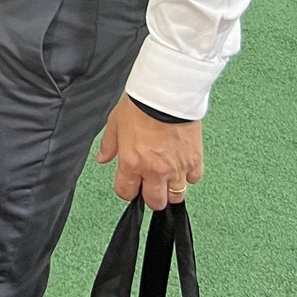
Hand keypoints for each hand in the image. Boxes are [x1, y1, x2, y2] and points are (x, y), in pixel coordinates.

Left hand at [97, 96, 203, 211]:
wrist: (166, 95)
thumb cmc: (140, 105)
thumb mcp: (115, 122)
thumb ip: (109, 145)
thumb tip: (102, 158)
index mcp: (132, 163)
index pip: (126, 193)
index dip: (126, 190)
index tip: (128, 184)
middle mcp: (155, 171)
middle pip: (155, 202)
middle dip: (150, 196)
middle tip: (149, 183)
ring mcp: (176, 168)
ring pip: (176, 196)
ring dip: (170, 189)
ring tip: (166, 176)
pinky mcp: (194, 161)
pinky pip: (193, 179)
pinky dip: (188, 175)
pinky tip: (181, 164)